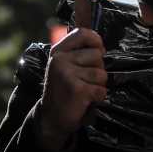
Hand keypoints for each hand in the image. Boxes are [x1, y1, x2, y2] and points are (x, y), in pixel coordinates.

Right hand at [38, 27, 106, 151]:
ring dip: (98, 85)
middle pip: (97, 55)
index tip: (99, 50)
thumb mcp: (63, 66)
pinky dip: (98, 97)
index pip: (83, 33)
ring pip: (101, 73)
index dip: (96, 40)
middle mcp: (60, 60)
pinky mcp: (77, 89)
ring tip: (85, 91)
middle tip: (84, 80)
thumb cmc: (62, 90)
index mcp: (58, 51)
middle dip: (98, 69)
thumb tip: (101, 45)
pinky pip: (101, 89)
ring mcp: (67, 74)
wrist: (51, 118)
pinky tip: (86, 100)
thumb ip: (77, 52)